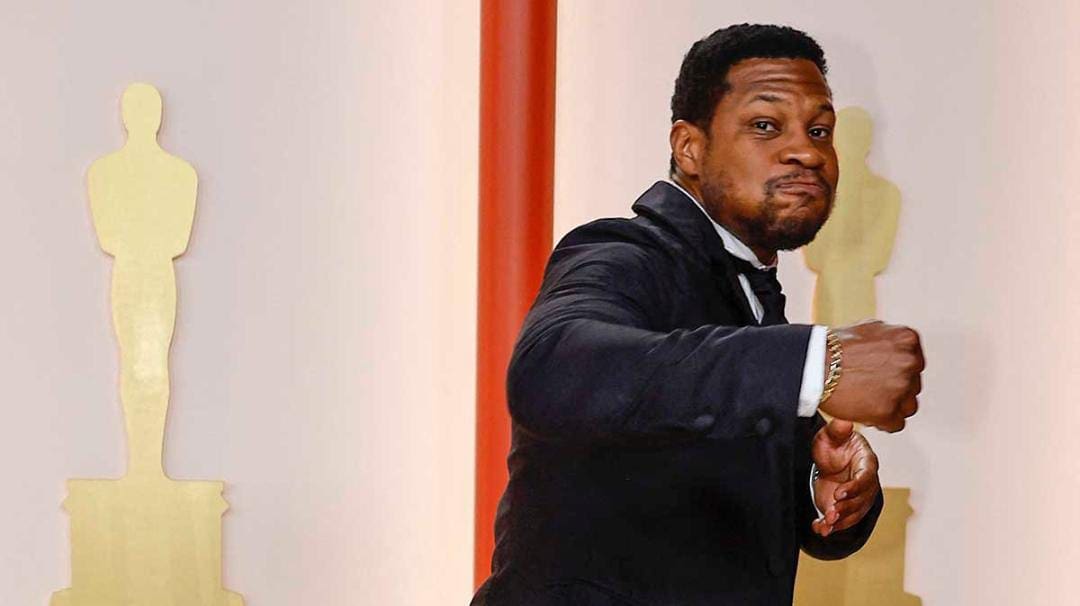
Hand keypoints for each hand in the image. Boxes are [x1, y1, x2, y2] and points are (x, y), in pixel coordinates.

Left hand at [810, 419, 879, 537]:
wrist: (831, 460)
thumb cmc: (835, 445)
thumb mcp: (832, 434)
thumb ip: (837, 430)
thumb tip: (844, 422)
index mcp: (866, 462)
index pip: (866, 477)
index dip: (854, 487)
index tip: (839, 493)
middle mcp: (866, 483)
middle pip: (862, 499)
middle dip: (847, 508)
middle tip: (831, 513)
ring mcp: (858, 497)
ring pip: (854, 513)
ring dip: (841, 521)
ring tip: (825, 524)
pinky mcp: (847, 508)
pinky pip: (843, 520)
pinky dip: (831, 527)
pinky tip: (819, 528)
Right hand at [819, 320, 923, 431]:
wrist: (812, 364)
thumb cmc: (833, 348)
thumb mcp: (869, 328)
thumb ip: (891, 340)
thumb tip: (900, 348)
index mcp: (907, 339)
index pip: (915, 363)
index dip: (896, 372)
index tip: (881, 374)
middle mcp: (909, 362)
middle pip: (913, 385)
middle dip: (894, 389)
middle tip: (870, 388)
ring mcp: (900, 387)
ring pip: (908, 406)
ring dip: (891, 406)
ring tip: (867, 400)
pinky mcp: (888, 410)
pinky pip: (895, 424)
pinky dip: (881, 422)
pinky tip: (865, 411)